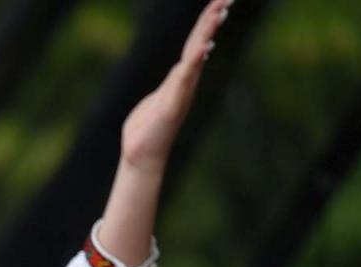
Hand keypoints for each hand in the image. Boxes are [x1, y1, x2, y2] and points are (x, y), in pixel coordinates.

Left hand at [119, 0, 229, 174]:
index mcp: (180, 77)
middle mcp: (185, 81)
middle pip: (200, 42)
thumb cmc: (145, 131)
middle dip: (212, 19)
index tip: (220, 2)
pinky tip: (203, 47)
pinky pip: (185, 77)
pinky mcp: (173, 103)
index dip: (206, 23)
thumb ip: (168, 85)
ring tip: (219, 12)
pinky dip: (193, 61)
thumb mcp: (156, 99)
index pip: (195, 43)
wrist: (141, 156)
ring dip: (207, 33)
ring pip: (196, 55)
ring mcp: (181, 91)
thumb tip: (177, 75)